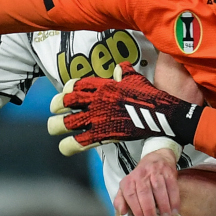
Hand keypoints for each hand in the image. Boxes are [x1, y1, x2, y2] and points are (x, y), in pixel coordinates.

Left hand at [47, 62, 203, 155]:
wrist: (161, 115)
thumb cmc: (149, 96)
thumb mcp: (135, 79)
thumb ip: (124, 72)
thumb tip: (119, 68)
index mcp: (103, 86)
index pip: (76, 85)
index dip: (67, 89)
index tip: (65, 94)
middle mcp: (97, 101)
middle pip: (66, 102)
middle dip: (56, 106)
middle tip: (55, 111)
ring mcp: (98, 118)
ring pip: (67, 123)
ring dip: (56, 127)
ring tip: (54, 129)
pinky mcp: (103, 135)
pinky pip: (80, 142)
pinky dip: (69, 146)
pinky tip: (65, 147)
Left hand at [114, 148, 179, 215]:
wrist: (156, 159)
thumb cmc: (140, 179)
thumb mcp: (127, 187)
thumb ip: (121, 200)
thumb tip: (122, 212)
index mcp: (129, 180)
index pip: (130, 194)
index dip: (136, 208)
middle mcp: (141, 174)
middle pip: (144, 192)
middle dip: (148, 208)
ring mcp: (156, 172)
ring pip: (159, 189)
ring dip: (163, 205)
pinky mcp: (169, 172)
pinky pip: (172, 187)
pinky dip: (174, 200)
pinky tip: (174, 210)